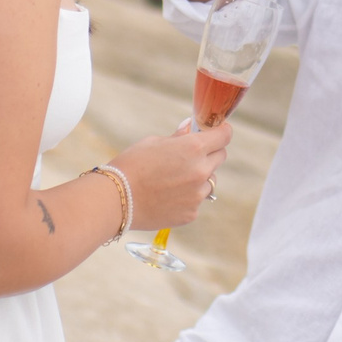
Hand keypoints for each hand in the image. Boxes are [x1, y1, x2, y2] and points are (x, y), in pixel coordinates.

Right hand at [105, 121, 230, 229]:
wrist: (116, 200)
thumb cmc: (131, 165)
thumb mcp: (153, 142)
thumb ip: (178, 137)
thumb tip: (190, 128)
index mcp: (194, 148)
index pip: (224, 135)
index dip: (221, 131)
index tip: (217, 131)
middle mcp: (201, 171)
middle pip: (220, 157)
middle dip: (210, 153)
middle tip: (190, 155)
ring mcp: (197, 195)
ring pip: (209, 181)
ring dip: (199, 177)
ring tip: (173, 179)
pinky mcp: (191, 213)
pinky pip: (197, 200)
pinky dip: (188, 196)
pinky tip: (167, 195)